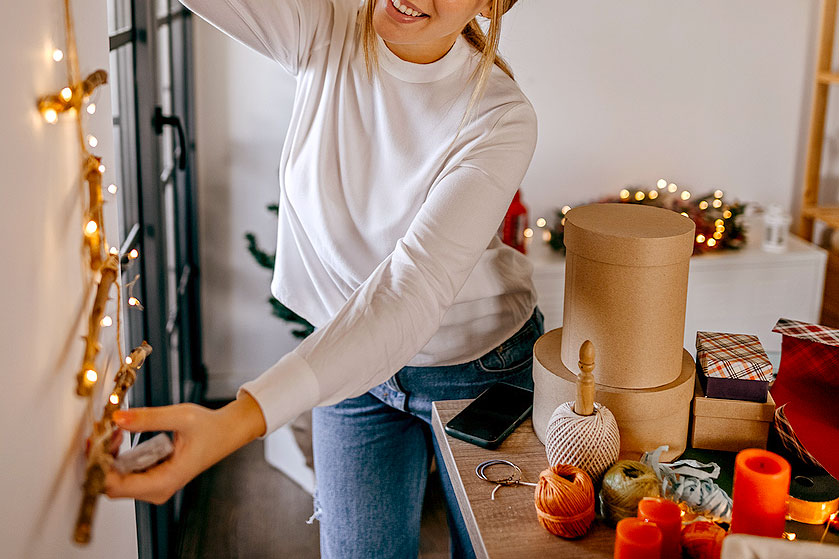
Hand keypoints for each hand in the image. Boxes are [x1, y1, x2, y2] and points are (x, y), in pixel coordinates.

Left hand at [104, 392, 265, 504]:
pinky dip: (117, 455)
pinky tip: (121, 437)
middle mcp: (157, 490)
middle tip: (105, 431)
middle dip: (102, 459)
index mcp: (165, 481)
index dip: (100, 465)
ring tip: (115, 430)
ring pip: (115, 480)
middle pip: (112, 485)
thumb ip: (148, 418)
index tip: (96, 441)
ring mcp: (154, 486)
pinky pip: (124, 473)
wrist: (227, 433)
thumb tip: (117, 418)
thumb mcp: (181, 417)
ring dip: (108, 455)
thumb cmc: (210, 428)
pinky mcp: (152, 479)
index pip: (117, 487)